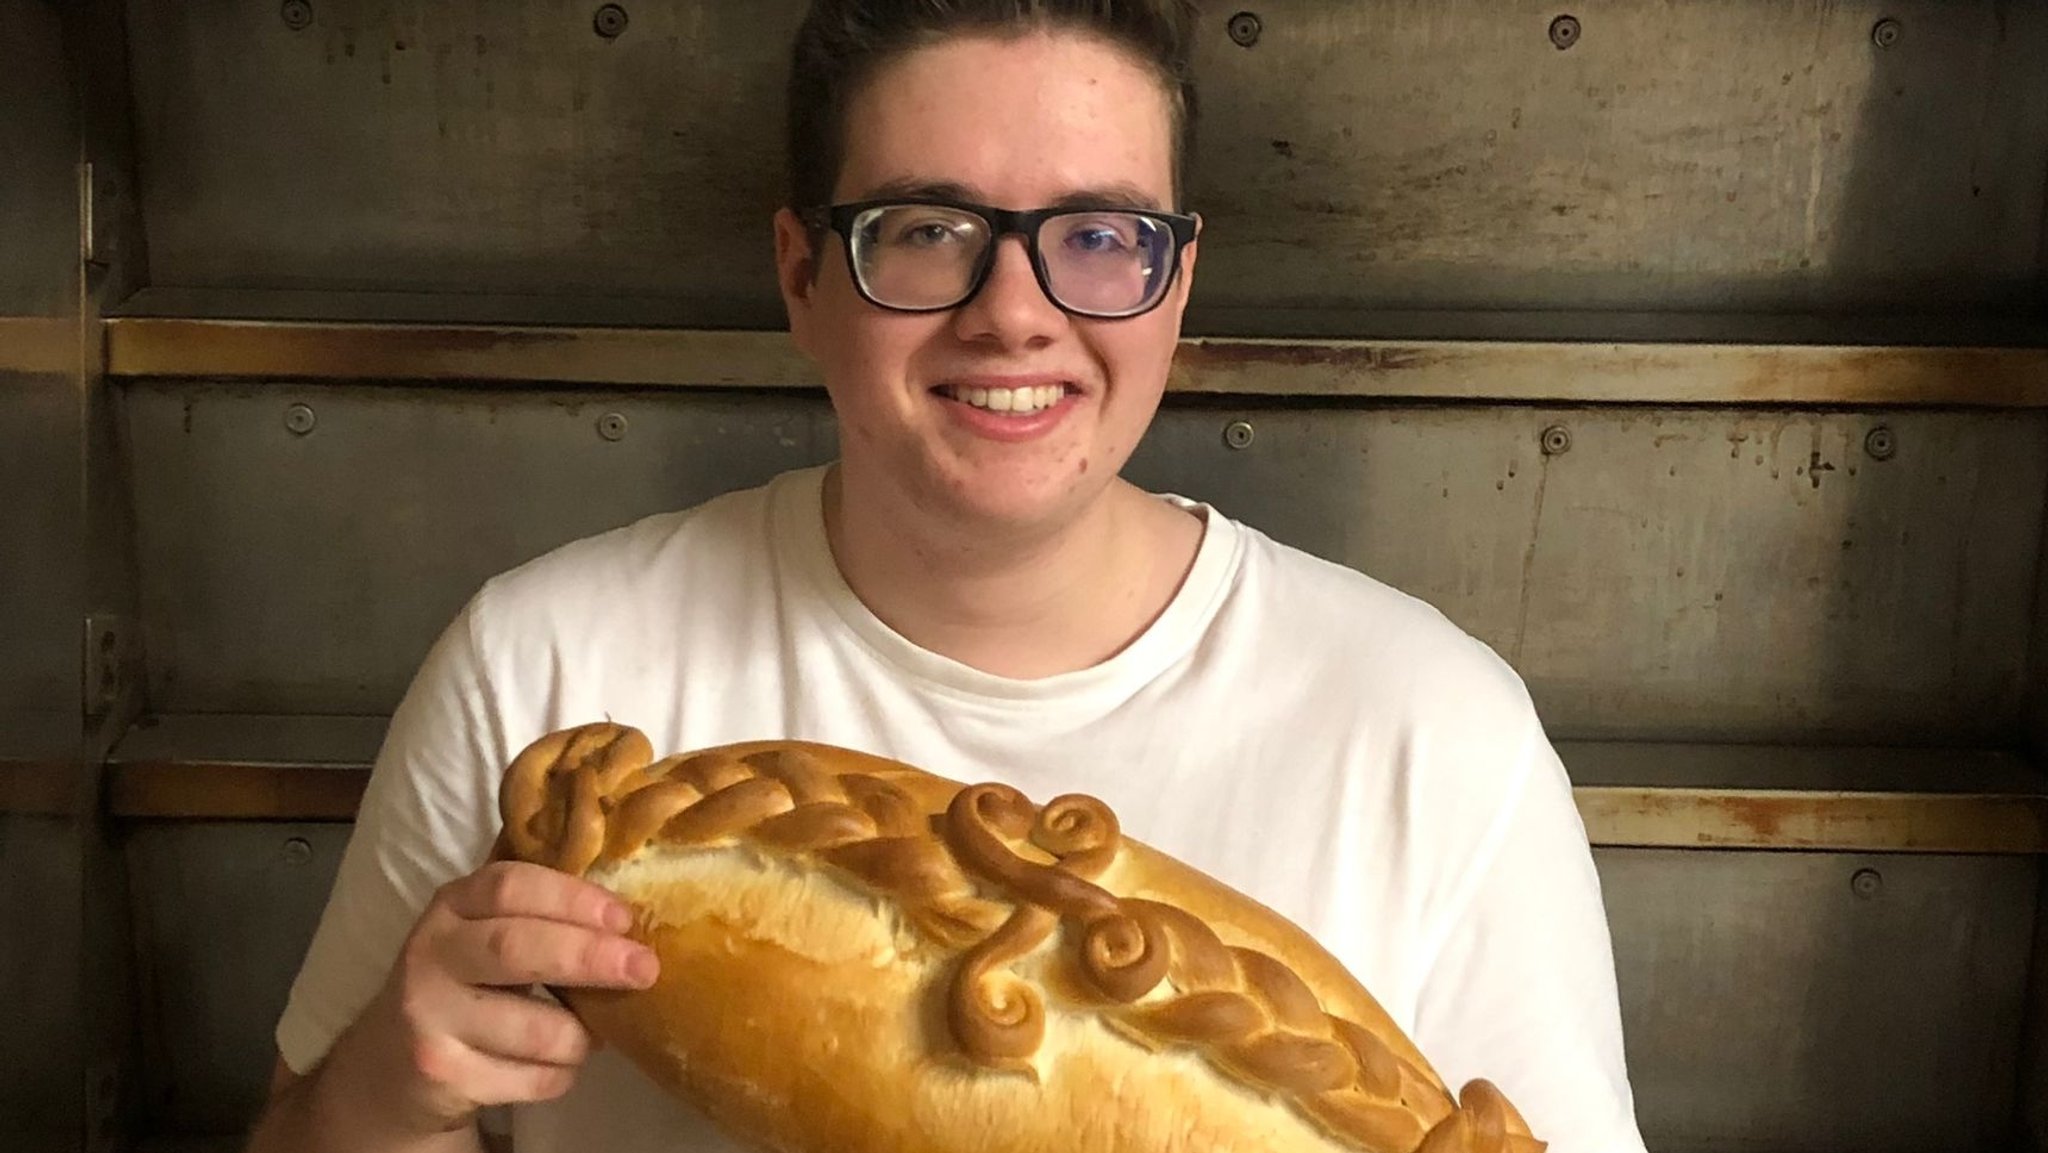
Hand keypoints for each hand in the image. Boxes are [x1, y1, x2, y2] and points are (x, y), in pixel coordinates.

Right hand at [355, 859, 659, 1132]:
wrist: (392, 1063)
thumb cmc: (465, 983)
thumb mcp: (482, 934)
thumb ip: (537, 917)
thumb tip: (628, 924)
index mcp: (451, 907)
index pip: (510, 886)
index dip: (572, 898)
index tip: (623, 918)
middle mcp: (430, 956)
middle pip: (516, 949)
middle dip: (590, 957)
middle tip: (644, 968)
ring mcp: (430, 1018)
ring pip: (536, 1028)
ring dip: (582, 1035)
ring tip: (593, 1033)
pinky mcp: (442, 1075)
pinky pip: (532, 1078)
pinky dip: (562, 1073)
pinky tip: (558, 1064)